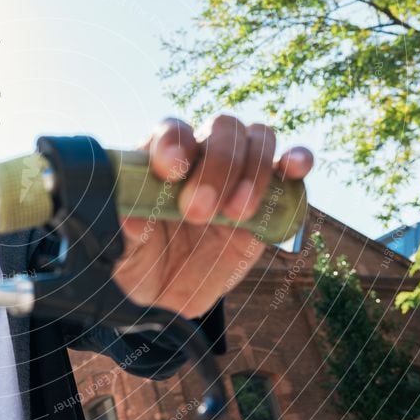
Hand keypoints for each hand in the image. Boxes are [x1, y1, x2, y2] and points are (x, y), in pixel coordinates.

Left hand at [113, 115, 312, 318]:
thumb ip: (122, 234)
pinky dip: (298, 160)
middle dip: (217, 165)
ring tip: (236, 213)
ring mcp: (236, 175)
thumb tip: (129, 217)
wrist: (169, 291)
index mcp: (159, 160)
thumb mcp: (121, 252)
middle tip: (198, 212)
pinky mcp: (267, 199)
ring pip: (257, 139)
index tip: (172, 171)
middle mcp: (200, 157)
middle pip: (221, 129)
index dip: (175, 143)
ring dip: (254, 170)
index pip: (172, 131)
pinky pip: (290, 165)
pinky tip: (295, 169)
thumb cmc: (139, 261)